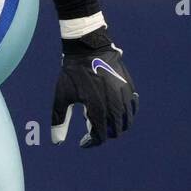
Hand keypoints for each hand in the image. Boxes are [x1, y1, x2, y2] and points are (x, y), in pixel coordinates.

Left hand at [51, 29, 137, 147]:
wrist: (88, 49)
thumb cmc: (72, 74)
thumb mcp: (62, 97)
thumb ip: (59, 121)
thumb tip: (57, 142)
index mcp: (97, 109)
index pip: (100, 136)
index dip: (91, 142)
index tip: (83, 142)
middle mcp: (115, 105)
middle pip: (115, 131)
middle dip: (103, 134)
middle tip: (90, 127)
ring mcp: (125, 96)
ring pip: (127, 121)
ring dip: (116, 126)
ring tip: (103, 121)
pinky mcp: (130, 87)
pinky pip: (133, 107)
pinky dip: (126, 114)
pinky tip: (116, 111)